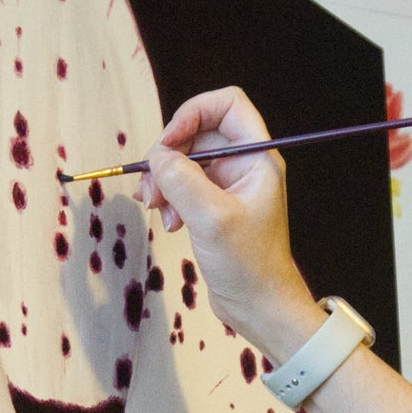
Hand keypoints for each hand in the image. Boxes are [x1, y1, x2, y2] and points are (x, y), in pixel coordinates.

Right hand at [137, 86, 322, 362]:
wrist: (259, 307)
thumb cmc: (247, 265)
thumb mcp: (211, 218)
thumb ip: (182, 180)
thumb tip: (157, 157)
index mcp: (257, 158)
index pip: (227, 105)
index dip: (193, 113)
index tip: (169, 143)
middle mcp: (245, 165)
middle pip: (199, 133)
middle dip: (169, 155)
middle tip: (152, 187)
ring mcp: (229, 186)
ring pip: (187, 161)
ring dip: (164, 180)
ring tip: (156, 208)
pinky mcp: (215, 207)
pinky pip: (185, 186)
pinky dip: (170, 198)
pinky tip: (168, 223)